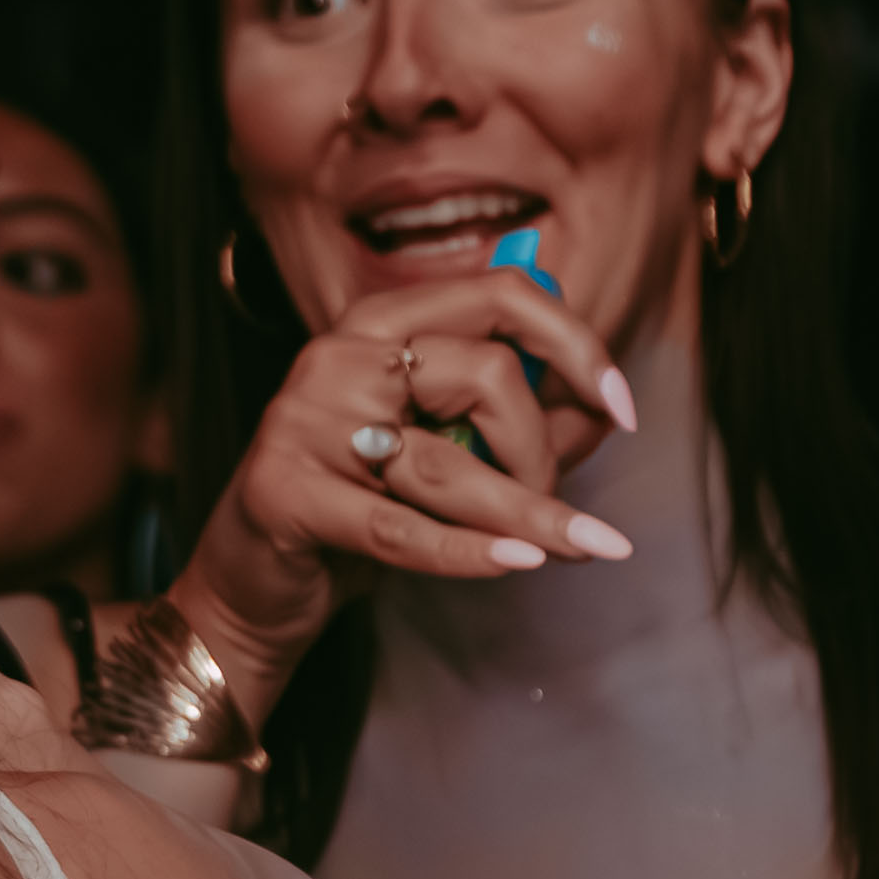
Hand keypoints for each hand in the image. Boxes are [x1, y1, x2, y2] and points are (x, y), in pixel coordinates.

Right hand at [168, 270, 640, 699]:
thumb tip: (607, 410)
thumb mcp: (449, 455)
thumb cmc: (359, 509)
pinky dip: (469, 551)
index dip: (576, 345)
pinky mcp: (284, 492)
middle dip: (543, 451)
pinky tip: (521, 562)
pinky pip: (400, 527)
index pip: (501, 294)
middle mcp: (339, 354)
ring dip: (529, 513)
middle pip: (487, 375)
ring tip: (578, 546)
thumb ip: (524, 425)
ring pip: (451, 463)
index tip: (623, 405)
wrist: (255, 584)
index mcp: (381, 323)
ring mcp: (305, 420)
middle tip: (558, 511)